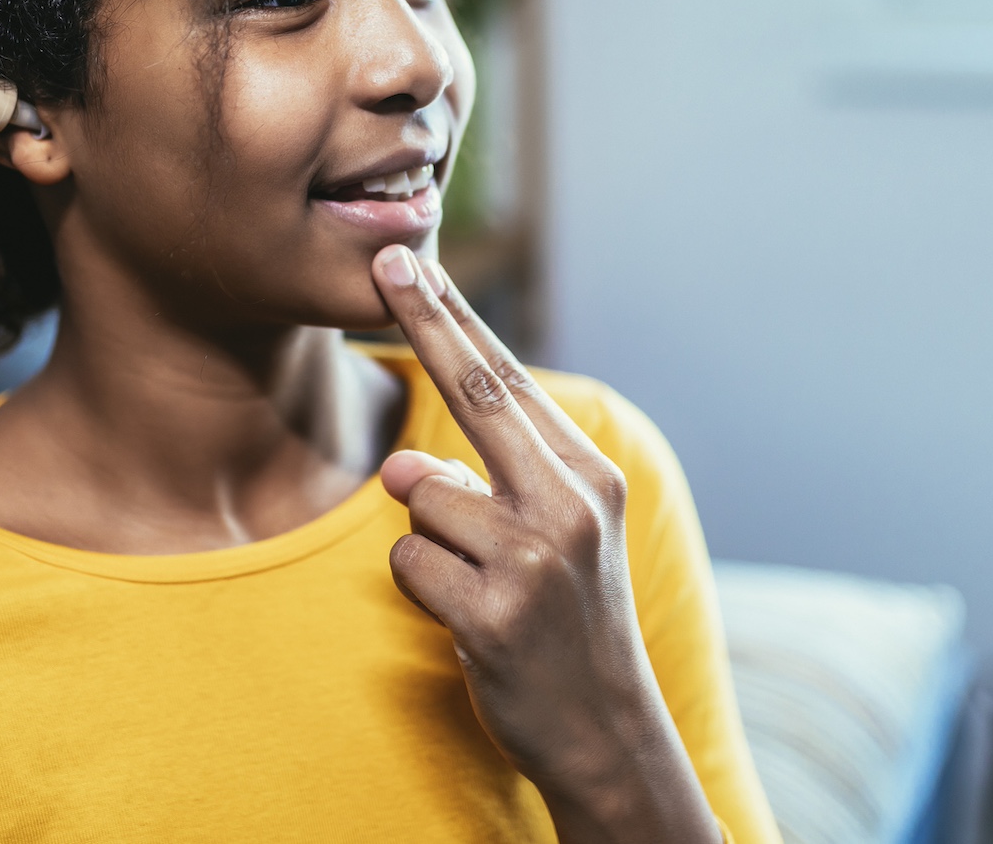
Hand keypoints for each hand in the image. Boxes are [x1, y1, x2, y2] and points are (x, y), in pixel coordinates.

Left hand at [370, 245, 722, 843]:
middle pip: (476, 394)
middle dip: (426, 322)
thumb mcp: (542, 541)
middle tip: (385, 262)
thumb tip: (403, 470)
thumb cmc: (565, 621)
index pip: (506, 381)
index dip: (453, 320)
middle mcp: (569, 504)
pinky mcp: (495, 612)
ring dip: (429, 541)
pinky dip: (421, 588)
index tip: (411, 265)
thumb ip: (477, 488)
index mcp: (586, 475)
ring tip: (481, 587)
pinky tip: (469, 620)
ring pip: (422, 499)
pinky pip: (408, 562)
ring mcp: (534, 558)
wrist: (607, 730)